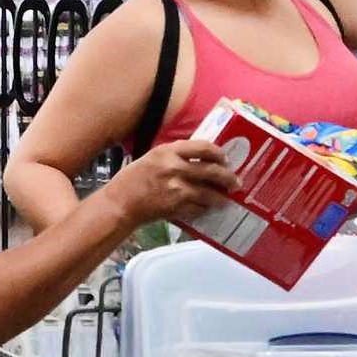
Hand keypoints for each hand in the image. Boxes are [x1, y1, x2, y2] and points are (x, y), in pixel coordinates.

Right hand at [109, 137, 238, 231]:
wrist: (121, 203)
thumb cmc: (134, 178)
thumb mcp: (154, 157)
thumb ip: (176, 155)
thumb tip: (201, 160)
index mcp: (169, 151)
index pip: (204, 148)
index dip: (219, 154)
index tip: (225, 159)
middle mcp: (175, 168)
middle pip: (212, 171)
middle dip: (228, 178)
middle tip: (234, 182)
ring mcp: (177, 189)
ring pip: (209, 193)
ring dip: (221, 197)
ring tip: (226, 199)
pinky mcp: (177, 208)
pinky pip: (199, 208)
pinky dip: (205, 209)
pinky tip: (208, 208)